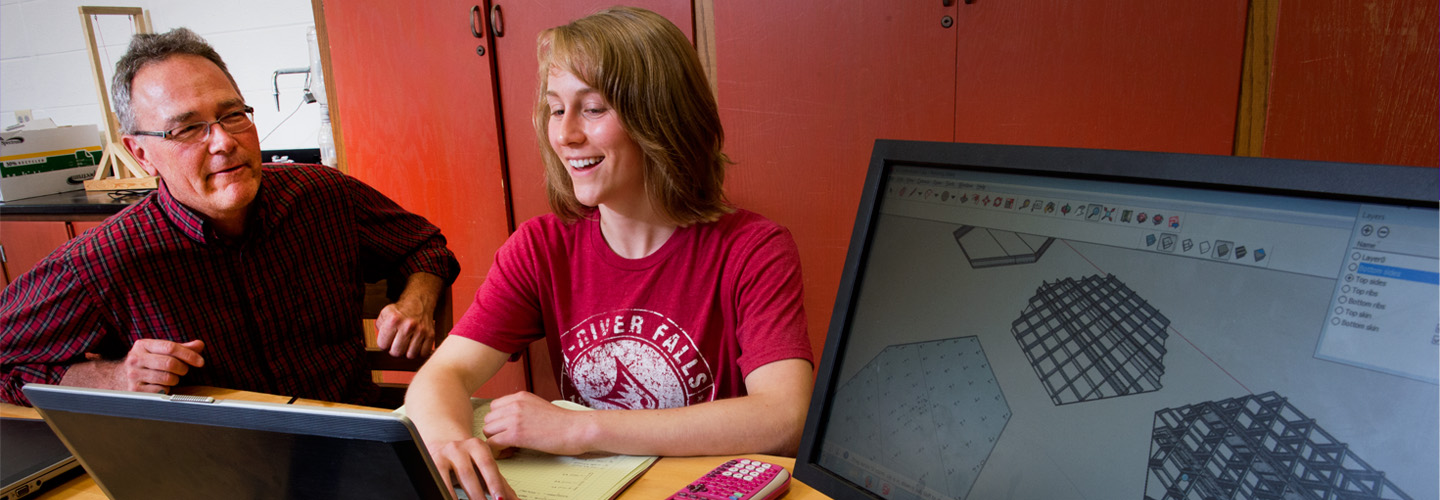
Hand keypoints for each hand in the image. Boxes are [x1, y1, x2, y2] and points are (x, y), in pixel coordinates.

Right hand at [64, 339, 205, 393]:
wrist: (117, 377)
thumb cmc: (146, 362)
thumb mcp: (159, 351)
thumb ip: (180, 348)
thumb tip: (200, 345)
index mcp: (143, 345)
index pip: (170, 347)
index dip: (189, 355)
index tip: (201, 362)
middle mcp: (136, 359)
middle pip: (170, 363)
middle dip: (183, 368)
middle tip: (184, 370)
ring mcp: (134, 375)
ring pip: (168, 378)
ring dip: (176, 379)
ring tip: (171, 377)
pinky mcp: (135, 390)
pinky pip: (162, 390)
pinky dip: (167, 389)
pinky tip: (160, 385)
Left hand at [375, 299, 434, 358]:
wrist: (419, 302)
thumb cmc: (401, 311)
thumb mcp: (385, 314)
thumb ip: (379, 328)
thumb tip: (382, 343)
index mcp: (394, 320)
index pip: (383, 345)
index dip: (384, 344)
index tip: (387, 340)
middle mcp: (408, 325)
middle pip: (396, 353)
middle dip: (394, 349)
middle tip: (396, 342)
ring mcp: (421, 331)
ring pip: (410, 355)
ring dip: (407, 351)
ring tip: (406, 343)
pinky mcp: (430, 335)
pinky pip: (423, 353)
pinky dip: (419, 352)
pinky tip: (416, 344)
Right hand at [428, 437, 518, 499]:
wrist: (443, 443)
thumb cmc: (468, 460)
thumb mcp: (484, 469)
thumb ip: (500, 484)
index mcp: (478, 447)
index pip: (488, 466)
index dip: (494, 484)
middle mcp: (460, 448)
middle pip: (469, 475)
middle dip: (477, 496)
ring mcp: (444, 454)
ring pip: (450, 480)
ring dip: (460, 496)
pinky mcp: (431, 462)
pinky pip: (439, 481)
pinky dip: (446, 493)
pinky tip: (450, 499)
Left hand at [483, 391, 590, 455]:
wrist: (576, 429)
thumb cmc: (563, 422)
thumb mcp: (538, 406)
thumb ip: (522, 409)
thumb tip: (508, 421)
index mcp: (520, 396)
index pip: (493, 407)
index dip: (498, 421)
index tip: (507, 430)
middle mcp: (514, 404)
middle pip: (488, 420)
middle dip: (496, 432)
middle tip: (509, 441)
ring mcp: (514, 418)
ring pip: (487, 432)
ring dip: (495, 442)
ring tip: (510, 447)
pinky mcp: (515, 434)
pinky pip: (492, 444)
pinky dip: (497, 451)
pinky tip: (510, 452)